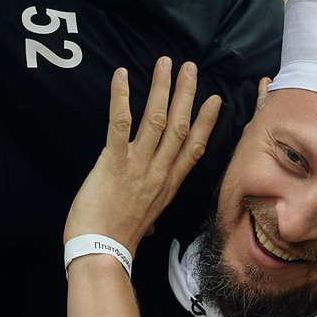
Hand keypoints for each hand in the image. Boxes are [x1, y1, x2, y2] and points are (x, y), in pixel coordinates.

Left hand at [62, 60, 222, 262]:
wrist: (101, 253)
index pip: (194, 148)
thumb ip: (149, 209)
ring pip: (157, 119)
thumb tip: (150, 221)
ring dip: (161, 88)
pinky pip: (120, 124)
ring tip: (165, 64)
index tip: (215, 101)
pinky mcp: (114, 163)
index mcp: (168, 185)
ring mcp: (139, 166)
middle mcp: (159, 172)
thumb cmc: (116, 240)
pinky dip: (121, 97)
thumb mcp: (144, 223)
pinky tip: (121, 76)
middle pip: (180, 127)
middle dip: (186, 94)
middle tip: (190, 68)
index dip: (207, 122)